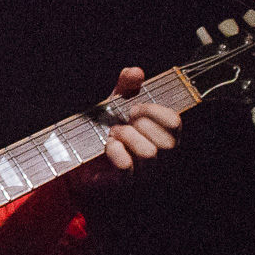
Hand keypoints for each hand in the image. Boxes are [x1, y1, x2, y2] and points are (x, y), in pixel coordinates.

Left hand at [68, 66, 181, 195]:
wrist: (79, 157)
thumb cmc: (105, 131)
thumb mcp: (115, 103)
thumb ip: (126, 86)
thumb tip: (136, 71)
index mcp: (163, 136)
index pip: (175, 123)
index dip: (155, 111)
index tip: (135, 108)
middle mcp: (160, 158)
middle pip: (168, 142)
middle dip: (141, 125)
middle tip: (122, 122)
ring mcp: (144, 173)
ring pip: (149, 153)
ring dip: (127, 136)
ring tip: (112, 134)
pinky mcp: (124, 183)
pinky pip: (126, 166)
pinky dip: (115, 151)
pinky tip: (107, 147)